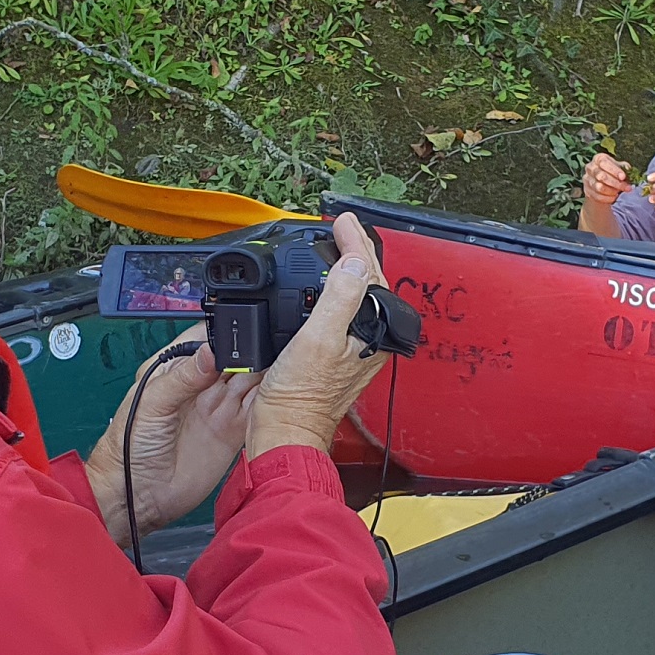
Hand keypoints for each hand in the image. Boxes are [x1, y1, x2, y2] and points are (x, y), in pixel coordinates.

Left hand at [89, 325, 261, 544]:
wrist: (137, 496)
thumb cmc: (128, 447)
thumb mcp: (151, 403)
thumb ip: (182, 377)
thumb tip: (209, 352)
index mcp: (176, 368)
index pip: (208, 338)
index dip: (226, 333)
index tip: (244, 332)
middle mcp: (201, 384)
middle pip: (237, 357)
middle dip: (253, 352)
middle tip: (264, 354)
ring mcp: (219, 408)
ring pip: (252, 381)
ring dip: (265, 375)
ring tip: (276, 372)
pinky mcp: (233, 432)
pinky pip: (257, 411)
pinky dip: (269, 403)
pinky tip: (276, 396)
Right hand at [245, 214, 394, 459]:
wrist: (283, 432)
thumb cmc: (300, 398)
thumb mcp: (318, 339)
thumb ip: (340, 298)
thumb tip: (355, 262)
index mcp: (372, 335)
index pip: (370, 276)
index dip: (356, 244)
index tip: (343, 221)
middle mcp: (367, 342)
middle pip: (366, 285)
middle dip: (355, 252)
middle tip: (341, 227)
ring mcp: (351, 350)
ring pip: (354, 297)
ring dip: (344, 270)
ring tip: (337, 247)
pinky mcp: (332, 357)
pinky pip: (338, 312)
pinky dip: (330, 292)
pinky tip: (319, 289)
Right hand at [582, 153, 632, 206]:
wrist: (603, 183)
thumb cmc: (612, 172)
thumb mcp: (618, 167)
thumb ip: (623, 167)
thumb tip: (628, 169)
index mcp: (598, 159)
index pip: (604, 163)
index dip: (614, 170)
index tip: (623, 177)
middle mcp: (590, 168)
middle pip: (601, 176)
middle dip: (616, 183)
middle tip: (627, 188)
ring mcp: (587, 180)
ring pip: (599, 187)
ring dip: (612, 191)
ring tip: (619, 192)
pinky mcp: (587, 191)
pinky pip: (597, 196)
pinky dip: (607, 198)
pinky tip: (614, 197)